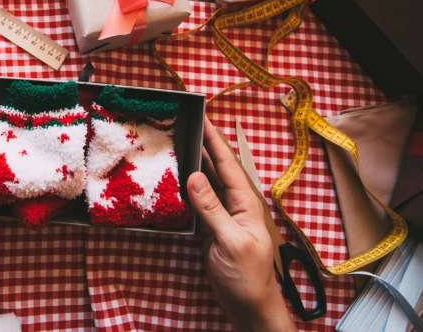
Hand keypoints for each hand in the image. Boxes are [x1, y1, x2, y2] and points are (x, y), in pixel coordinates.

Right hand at [186, 118, 295, 331]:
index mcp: (245, 201)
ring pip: (205, 182)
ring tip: (174, 142)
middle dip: (201, 143)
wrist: (249, 307)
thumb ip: (212, 209)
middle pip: (216, 167)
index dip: (214, 138)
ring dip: (192, 162)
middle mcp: (234, 203)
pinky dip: (185, 186)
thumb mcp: (230, 241)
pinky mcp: (211, 227)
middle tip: (181, 122)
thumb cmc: (247, 276)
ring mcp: (222, 215)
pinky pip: (197, 200)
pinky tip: (173, 178)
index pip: (227, 162)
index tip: (201, 115)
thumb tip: (193, 176)